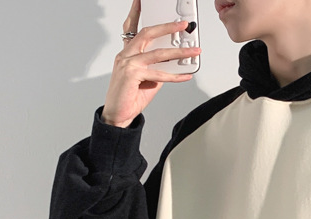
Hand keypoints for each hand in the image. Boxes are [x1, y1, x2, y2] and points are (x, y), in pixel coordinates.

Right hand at [102, 0, 201, 127]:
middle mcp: (126, 55)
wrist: (118, 116)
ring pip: (158, 53)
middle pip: (148, 33)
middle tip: (183, 25)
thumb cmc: (129, 97)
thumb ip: (157, 68)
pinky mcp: (132, 75)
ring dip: (179, 52)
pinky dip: (175, 76)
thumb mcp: (147, 79)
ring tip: (193, 50)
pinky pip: (159, 74)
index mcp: (127, 53)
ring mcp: (128, 64)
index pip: (132, 28)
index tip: (143, 1)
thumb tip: (172, 64)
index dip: (137, 12)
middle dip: (167, 27)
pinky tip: (186, 76)